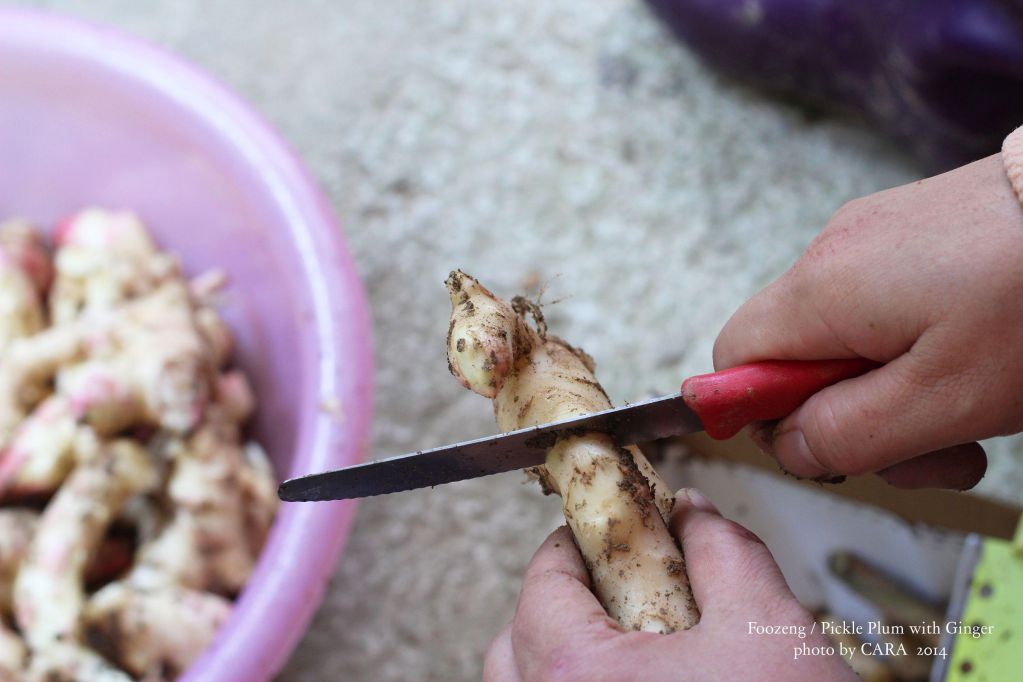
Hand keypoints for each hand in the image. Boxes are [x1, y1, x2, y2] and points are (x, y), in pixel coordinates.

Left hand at [484, 489, 854, 681]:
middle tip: (615, 587)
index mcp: (577, 677)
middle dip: (559, 604)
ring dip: (565, 658)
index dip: (574, 546)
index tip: (603, 533)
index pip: (543, 584)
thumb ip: (724, 554)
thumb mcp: (767, 630)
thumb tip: (694, 515)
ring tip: (630, 645)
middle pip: (517, 646)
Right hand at [714, 153, 1022, 488]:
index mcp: (820, 291)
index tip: (831, 446)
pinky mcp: (911, 231)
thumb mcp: (944, 399)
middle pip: (793, 357)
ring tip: (970, 413)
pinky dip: (914, 349)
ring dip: (891, 391)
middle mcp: (831, 252)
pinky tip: (975, 361)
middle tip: (929, 449)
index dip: (762, 414)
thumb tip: (787, 446)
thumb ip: (848, 434)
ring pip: (843, 338)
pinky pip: (881, 306)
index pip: (732, 361)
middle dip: (850, 418)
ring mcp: (872, 235)